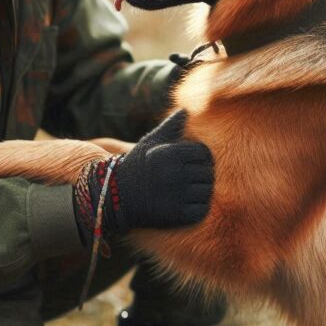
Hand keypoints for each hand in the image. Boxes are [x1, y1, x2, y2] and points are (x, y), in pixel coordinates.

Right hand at [73, 111, 213, 242]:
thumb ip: (171, 126)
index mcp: (171, 154)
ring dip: (201, 191)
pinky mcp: (177, 216)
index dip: (202, 157)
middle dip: (201, 175)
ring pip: (207, 191)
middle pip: (208, 173)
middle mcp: (174, 174)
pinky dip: (198, 207)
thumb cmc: (137, 165)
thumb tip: (185, 110)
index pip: (204, 153)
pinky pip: (201, 209)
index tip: (193, 163)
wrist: (117, 195)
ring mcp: (176, 196)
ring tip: (187, 190)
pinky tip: (186, 203)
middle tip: (189, 178)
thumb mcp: (151, 141)